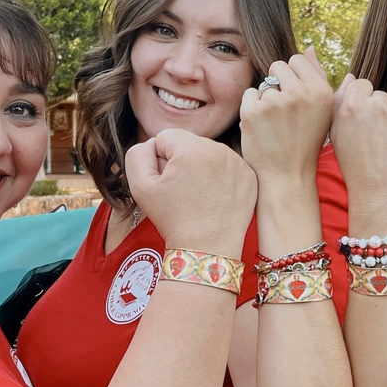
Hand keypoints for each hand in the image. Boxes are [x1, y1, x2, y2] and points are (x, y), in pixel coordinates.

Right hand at [125, 129, 256, 257]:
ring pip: (208, 154)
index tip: (166, 182)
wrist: (207, 249)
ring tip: (198, 196)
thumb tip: (152, 144)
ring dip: (200, 168)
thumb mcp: (140, 187)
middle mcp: (219, 149)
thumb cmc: (173, 219)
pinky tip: (214, 198)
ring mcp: (238, 162)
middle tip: (181, 192)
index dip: (158, 160)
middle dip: (180, 162)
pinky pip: (227, 166)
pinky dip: (218, 178)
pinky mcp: (249, 176)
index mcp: (192, 148)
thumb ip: (137, 154)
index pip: (165, 137)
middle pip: (189, 143)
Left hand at [240, 46, 333, 185]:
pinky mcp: (253, 111)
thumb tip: (310, 48)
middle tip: (284, 112)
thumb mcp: (323, 110)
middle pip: (278, 66)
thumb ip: (318, 76)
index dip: (293, 77)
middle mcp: (300, 93)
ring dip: (266, 99)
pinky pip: (249, 95)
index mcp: (321, 90)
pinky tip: (263, 127)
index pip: (298, 59)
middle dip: (278, 84)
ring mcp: (275, 101)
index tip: (295, 98)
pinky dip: (252, 108)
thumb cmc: (306, 141)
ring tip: (275, 124)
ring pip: (264, 84)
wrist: (288, 176)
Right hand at [329, 77, 386, 214]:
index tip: (362, 122)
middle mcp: (380, 105)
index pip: (362, 86)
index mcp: (354, 104)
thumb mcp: (336, 134)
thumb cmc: (354, 166)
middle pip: (381, 98)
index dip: (361, 104)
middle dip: (379, 113)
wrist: (381, 195)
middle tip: (375, 141)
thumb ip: (340, 101)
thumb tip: (352, 76)